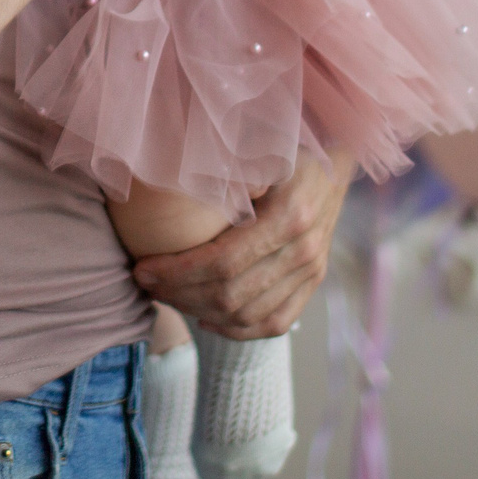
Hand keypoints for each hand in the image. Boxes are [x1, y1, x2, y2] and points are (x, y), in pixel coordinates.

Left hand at [131, 149, 352, 339]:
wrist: (334, 164)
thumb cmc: (287, 151)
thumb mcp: (261, 148)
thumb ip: (230, 168)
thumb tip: (180, 175)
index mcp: (289, 216)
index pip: (224, 261)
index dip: (178, 272)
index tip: (143, 268)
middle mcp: (304, 251)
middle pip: (232, 294)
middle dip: (180, 293)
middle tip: (145, 283)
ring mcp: (312, 272)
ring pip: (249, 315)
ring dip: (200, 312)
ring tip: (167, 297)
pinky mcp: (313, 284)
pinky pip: (274, 323)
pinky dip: (236, 330)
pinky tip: (205, 319)